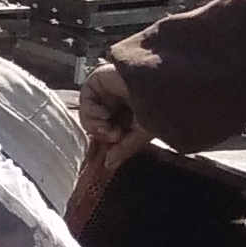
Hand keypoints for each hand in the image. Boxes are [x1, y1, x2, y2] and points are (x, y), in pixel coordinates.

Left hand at [70, 64, 146, 221]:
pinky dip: (92, 111)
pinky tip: (106, 114)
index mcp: (123, 114)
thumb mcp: (141, 135)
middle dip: (101, 134)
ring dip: (96, 125)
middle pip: (93, 125)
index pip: (103, 132)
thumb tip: (108, 165)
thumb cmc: (158, 108)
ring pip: (86, 115)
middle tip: (116, 135)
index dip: (101, 143)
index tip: (102, 157)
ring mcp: (104, 91)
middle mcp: (113, 103)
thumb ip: (123, 149)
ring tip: (110, 125)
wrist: (160, 87)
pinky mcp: (97, 81)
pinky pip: (85, 100)